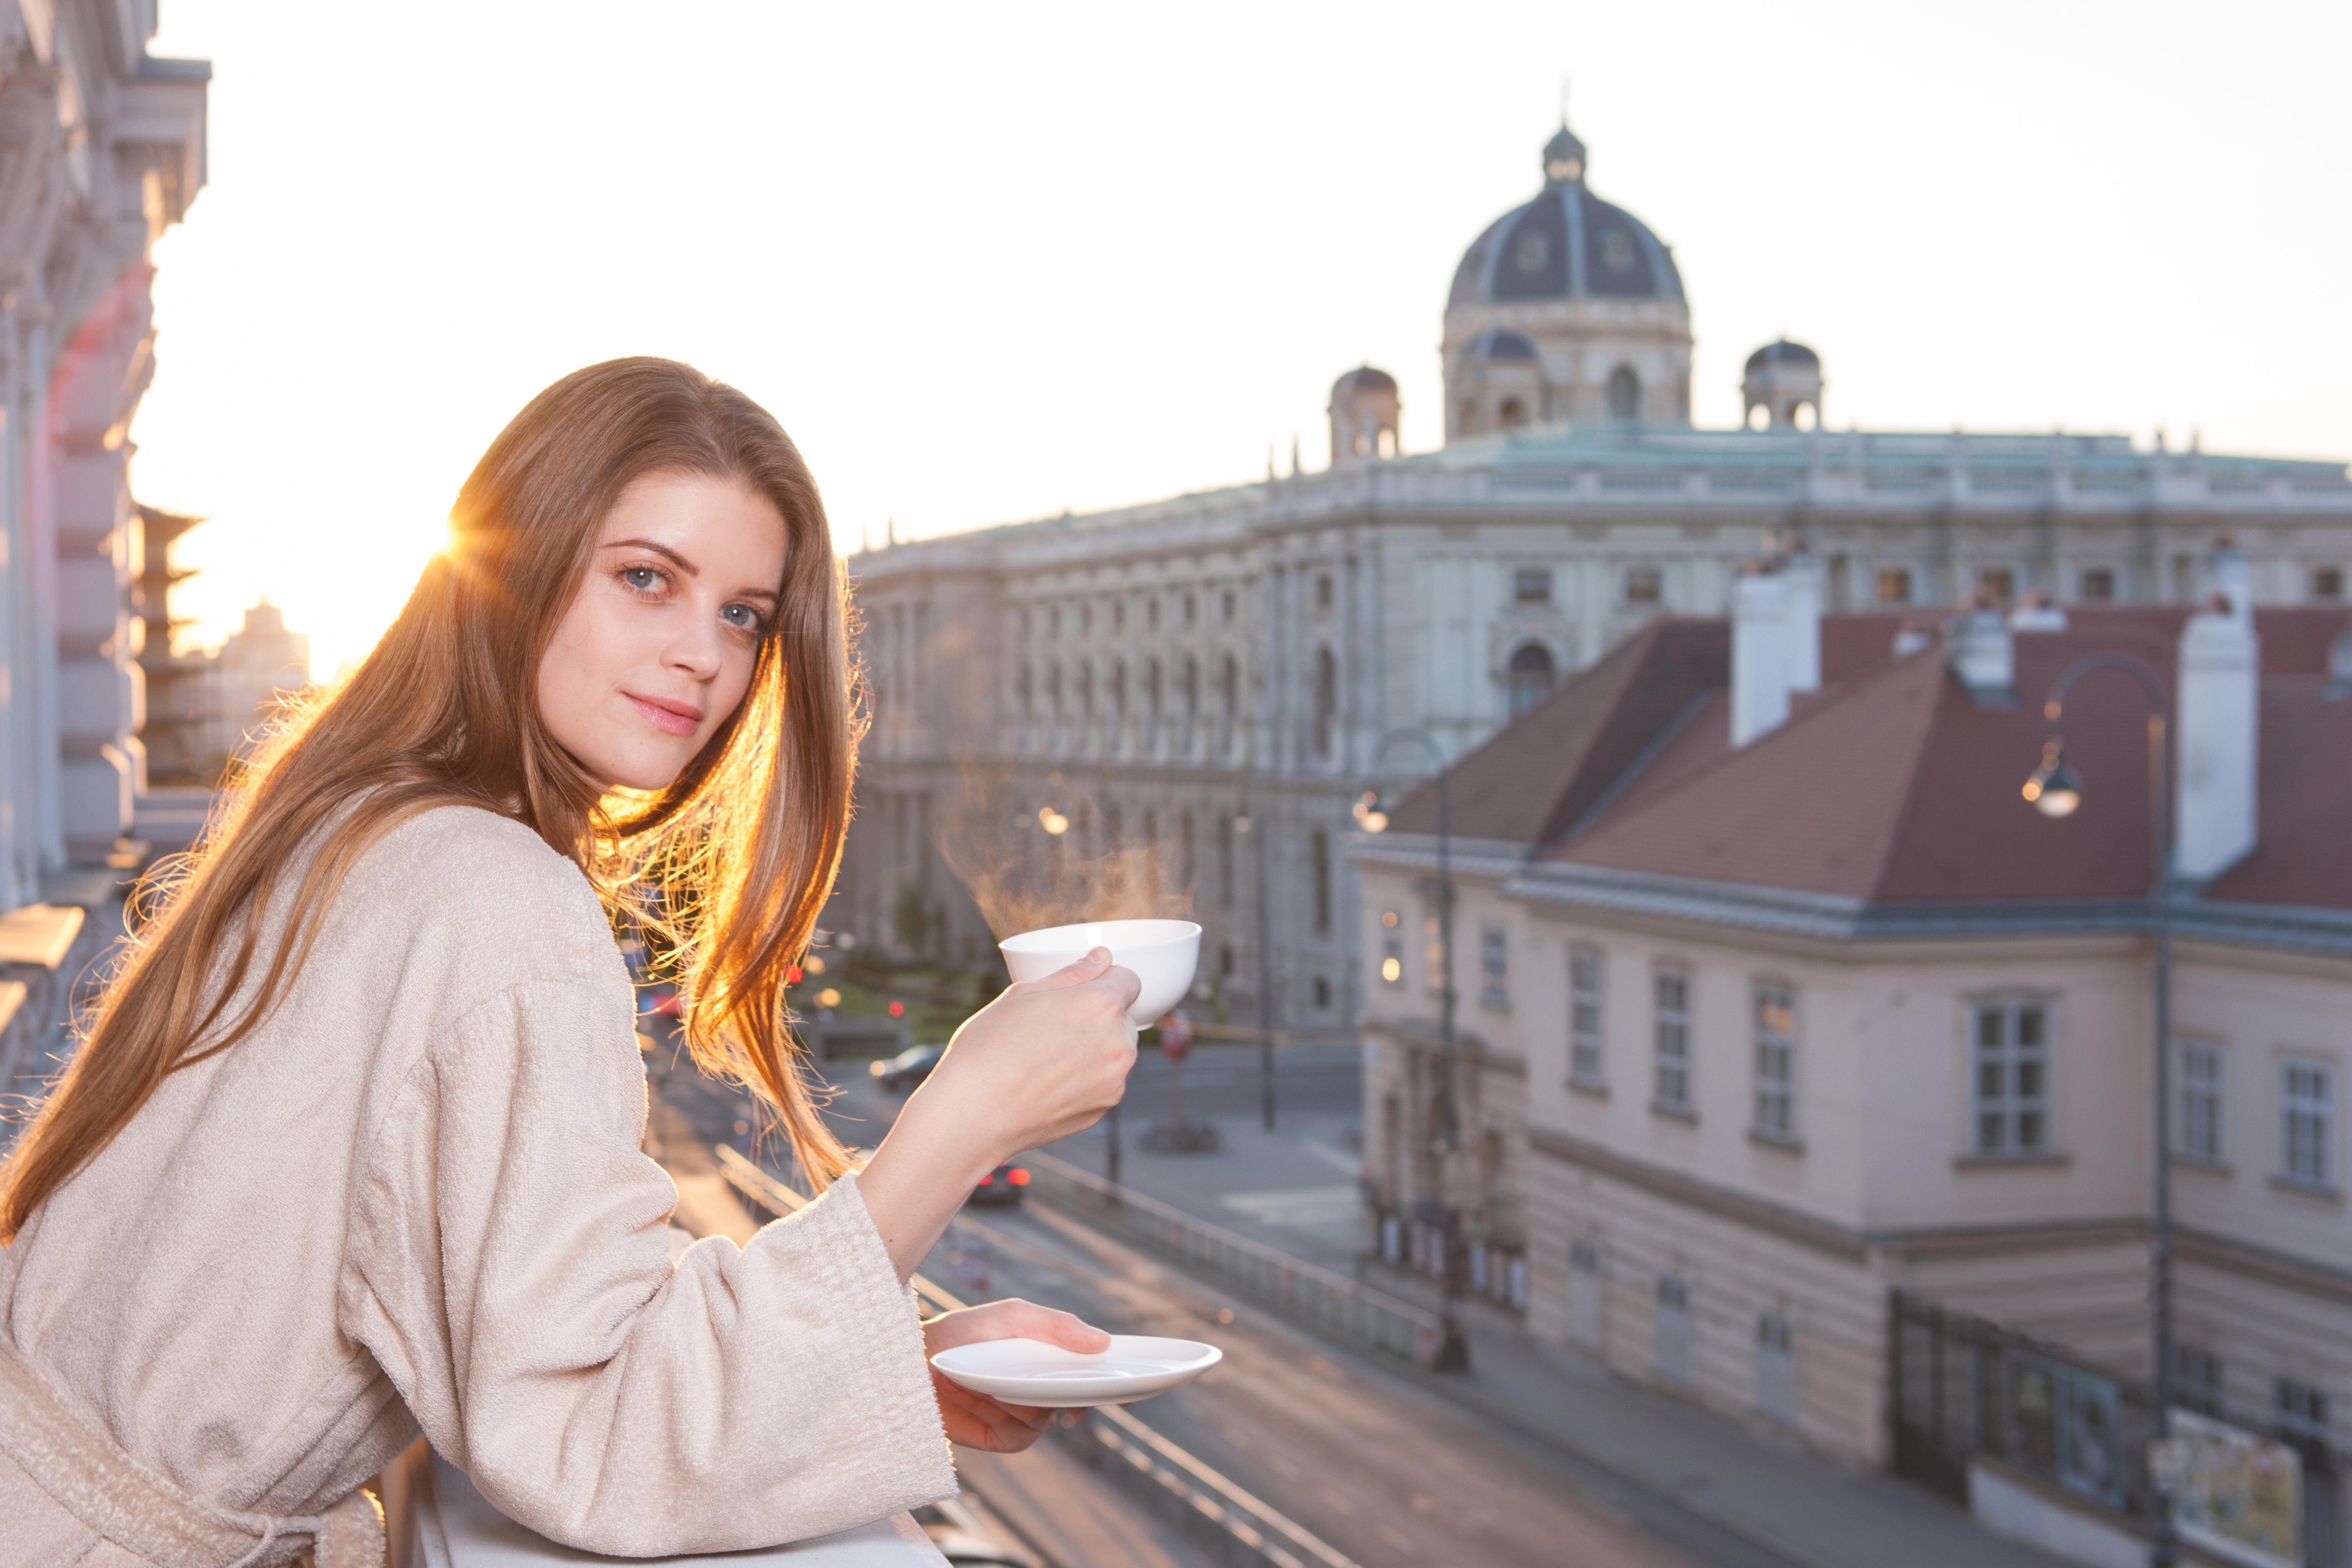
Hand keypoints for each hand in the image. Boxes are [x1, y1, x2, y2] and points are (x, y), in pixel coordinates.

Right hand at [908, 947, 1140, 1172]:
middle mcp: (1118, 1044)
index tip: (1080, 993)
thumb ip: (1072, 974)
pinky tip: (1048, 1084)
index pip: (1129, 980)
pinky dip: (1085, 1080)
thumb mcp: (1023, 995)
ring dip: (1094, 1050)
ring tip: (1046, 1059)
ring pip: (1115, 1054)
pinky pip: (1104, 1084)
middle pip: (1123, 1019)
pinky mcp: (1103, 1110)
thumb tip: (1102, 957)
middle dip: (1099, 1019)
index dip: (1105, 981)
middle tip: (1054, 1028)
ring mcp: (1114, 1081)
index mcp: (1101, 1006)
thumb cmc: (989, 1048)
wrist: (973, 1114)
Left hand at [924, 1299, 1108, 1451]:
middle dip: (1069, 1396)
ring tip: (980, 1375)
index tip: (1132, 1388)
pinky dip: (997, 1413)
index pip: (1093, 1375)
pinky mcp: (1003, 1438)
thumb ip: (1057, 1326)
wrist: (914, 1359)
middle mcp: (1043, 1392)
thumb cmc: (965, 1333)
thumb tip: (1103, 1343)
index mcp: (1052, 1361)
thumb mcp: (1013, 1317)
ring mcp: (1024, 1417)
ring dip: (1014, 1397)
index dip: (1115, 1383)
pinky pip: (1019, 1434)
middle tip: (1049, 1386)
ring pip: (1045, 1418)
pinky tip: (974, 1392)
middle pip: (1076, 1403)